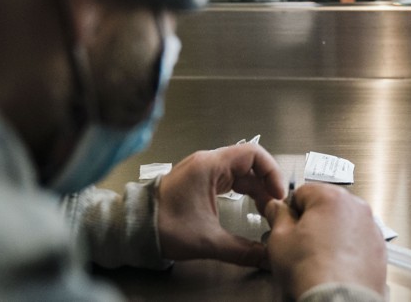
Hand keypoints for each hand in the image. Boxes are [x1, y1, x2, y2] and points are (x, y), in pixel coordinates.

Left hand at [157, 144, 285, 267]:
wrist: (132, 229)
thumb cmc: (161, 226)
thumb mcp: (207, 240)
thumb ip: (242, 250)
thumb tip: (265, 256)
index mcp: (210, 166)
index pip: (254, 154)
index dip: (271, 172)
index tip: (278, 192)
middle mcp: (207, 163)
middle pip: (250, 164)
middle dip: (267, 184)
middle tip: (275, 205)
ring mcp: (203, 171)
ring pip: (241, 173)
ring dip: (256, 189)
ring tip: (265, 208)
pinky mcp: (199, 182)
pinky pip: (230, 180)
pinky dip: (244, 191)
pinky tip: (249, 206)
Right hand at [264, 184, 386, 298]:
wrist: (339, 299)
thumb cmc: (313, 271)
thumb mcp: (280, 239)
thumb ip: (278, 216)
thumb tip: (276, 208)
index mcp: (332, 198)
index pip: (303, 191)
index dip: (291, 209)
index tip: (286, 223)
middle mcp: (357, 208)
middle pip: (327, 206)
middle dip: (313, 221)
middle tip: (301, 243)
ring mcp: (371, 228)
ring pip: (344, 223)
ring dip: (332, 235)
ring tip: (318, 257)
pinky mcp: (379, 248)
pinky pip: (358, 241)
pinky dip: (348, 249)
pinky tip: (335, 265)